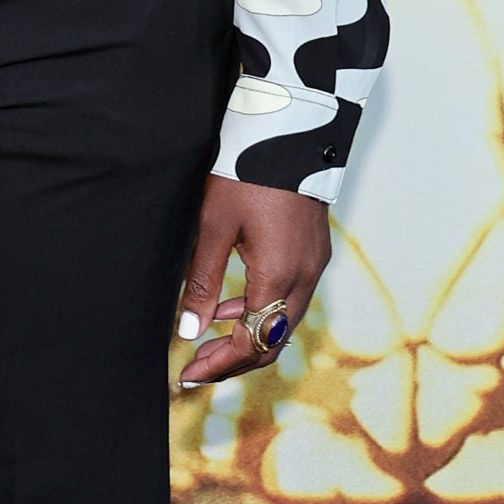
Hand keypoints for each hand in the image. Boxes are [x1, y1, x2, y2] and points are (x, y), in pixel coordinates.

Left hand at [173, 170, 329, 387]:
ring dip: (248, 334)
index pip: (250, 342)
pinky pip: (291, 297)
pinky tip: (234, 304)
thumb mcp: (214, 225)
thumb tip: (188, 331)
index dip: (219, 364)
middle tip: (197, 364)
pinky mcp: (315, 250)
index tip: (189, 374)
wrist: (289, 130)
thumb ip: (202, 281)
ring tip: (208, 336)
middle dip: (234, 358)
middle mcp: (304, 277)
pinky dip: (263, 310)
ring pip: (283, 321)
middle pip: (272, 340)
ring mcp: (314, 264)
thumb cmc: (246, 172)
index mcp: (279, 276)